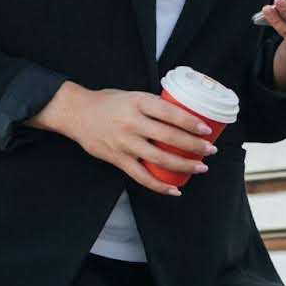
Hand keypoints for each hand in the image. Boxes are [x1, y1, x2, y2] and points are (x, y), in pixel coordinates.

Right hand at [35, 82, 218, 194]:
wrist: (75, 113)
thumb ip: (152, 106)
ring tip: (200, 168)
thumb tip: (182, 118)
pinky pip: (142, 176)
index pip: (170, 113)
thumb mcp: (131, 95)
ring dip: (184, 165)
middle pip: (170, 137)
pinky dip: (160, 186)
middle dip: (194, 146)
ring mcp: (124, 142)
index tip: (206, 130)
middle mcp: (132, 122)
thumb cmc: (107, 102)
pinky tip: (175, 190)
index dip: (190, 123)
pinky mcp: (117, 159)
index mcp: (137, 102)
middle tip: (210, 150)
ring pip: (160, 159)